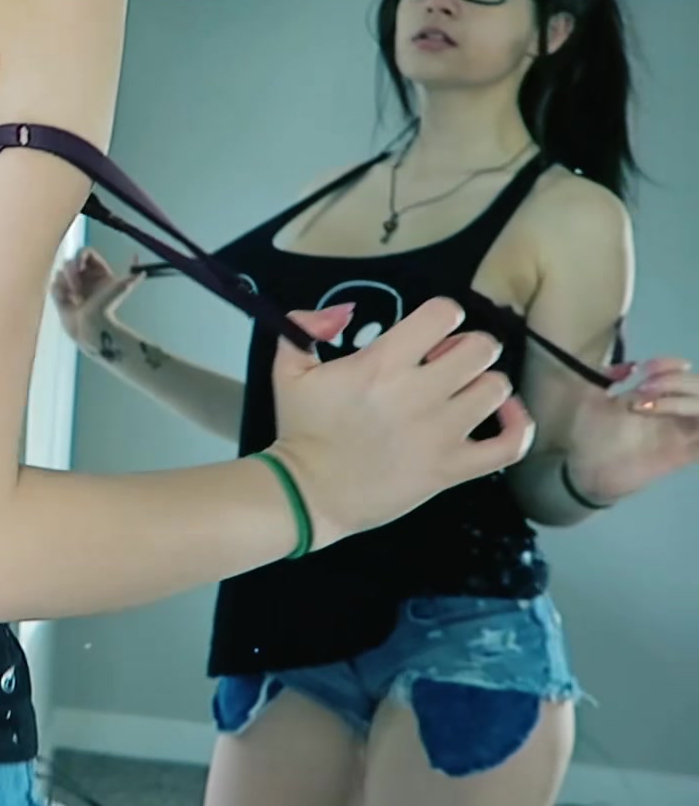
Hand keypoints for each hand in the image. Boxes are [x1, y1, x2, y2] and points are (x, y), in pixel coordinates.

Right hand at [50, 248, 142, 347]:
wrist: (92, 328)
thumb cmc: (106, 308)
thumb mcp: (121, 289)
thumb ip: (131, 279)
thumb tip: (143, 272)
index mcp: (97, 271)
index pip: (85, 253)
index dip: (80, 256)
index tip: (80, 266)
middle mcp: (84, 276)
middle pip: (70, 261)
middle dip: (71, 273)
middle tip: (76, 290)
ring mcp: (70, 285)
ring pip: (60, 272)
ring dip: (65, 284)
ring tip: (74, 299)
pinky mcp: (60, 295)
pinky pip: (53, 284)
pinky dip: (58, 291)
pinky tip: (66, 302)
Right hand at [268, 298, 534, 548]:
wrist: (307, 494)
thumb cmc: (300, 430)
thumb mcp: (289, 370)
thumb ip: (306, 328)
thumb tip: (344, 311)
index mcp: (382, 364)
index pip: (444, 314)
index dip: (441, 316)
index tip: (427, 336)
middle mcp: (419, 393)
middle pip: (481, 347)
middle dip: (466, 347)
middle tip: (444, 365)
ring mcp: (441, 433)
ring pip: (496, 387)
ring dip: (483, 383)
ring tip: (462, 394)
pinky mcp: (452, 468)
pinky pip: (509, 443)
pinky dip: (516, 425)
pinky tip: (500, 416)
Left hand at [560, 356, 698, 502]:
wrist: (585, 471)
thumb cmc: (589, 435)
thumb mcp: (592, 400)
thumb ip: (609, 377)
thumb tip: (631, 366)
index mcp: (657, 397)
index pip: (681, 373)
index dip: (667, 365)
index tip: (644, 368)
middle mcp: (674, 413)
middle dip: (677, 381)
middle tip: (644, 388)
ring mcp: (681, 434)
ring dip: (689, 402)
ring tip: (649, 405)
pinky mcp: (683, 455)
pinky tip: (681, 424)